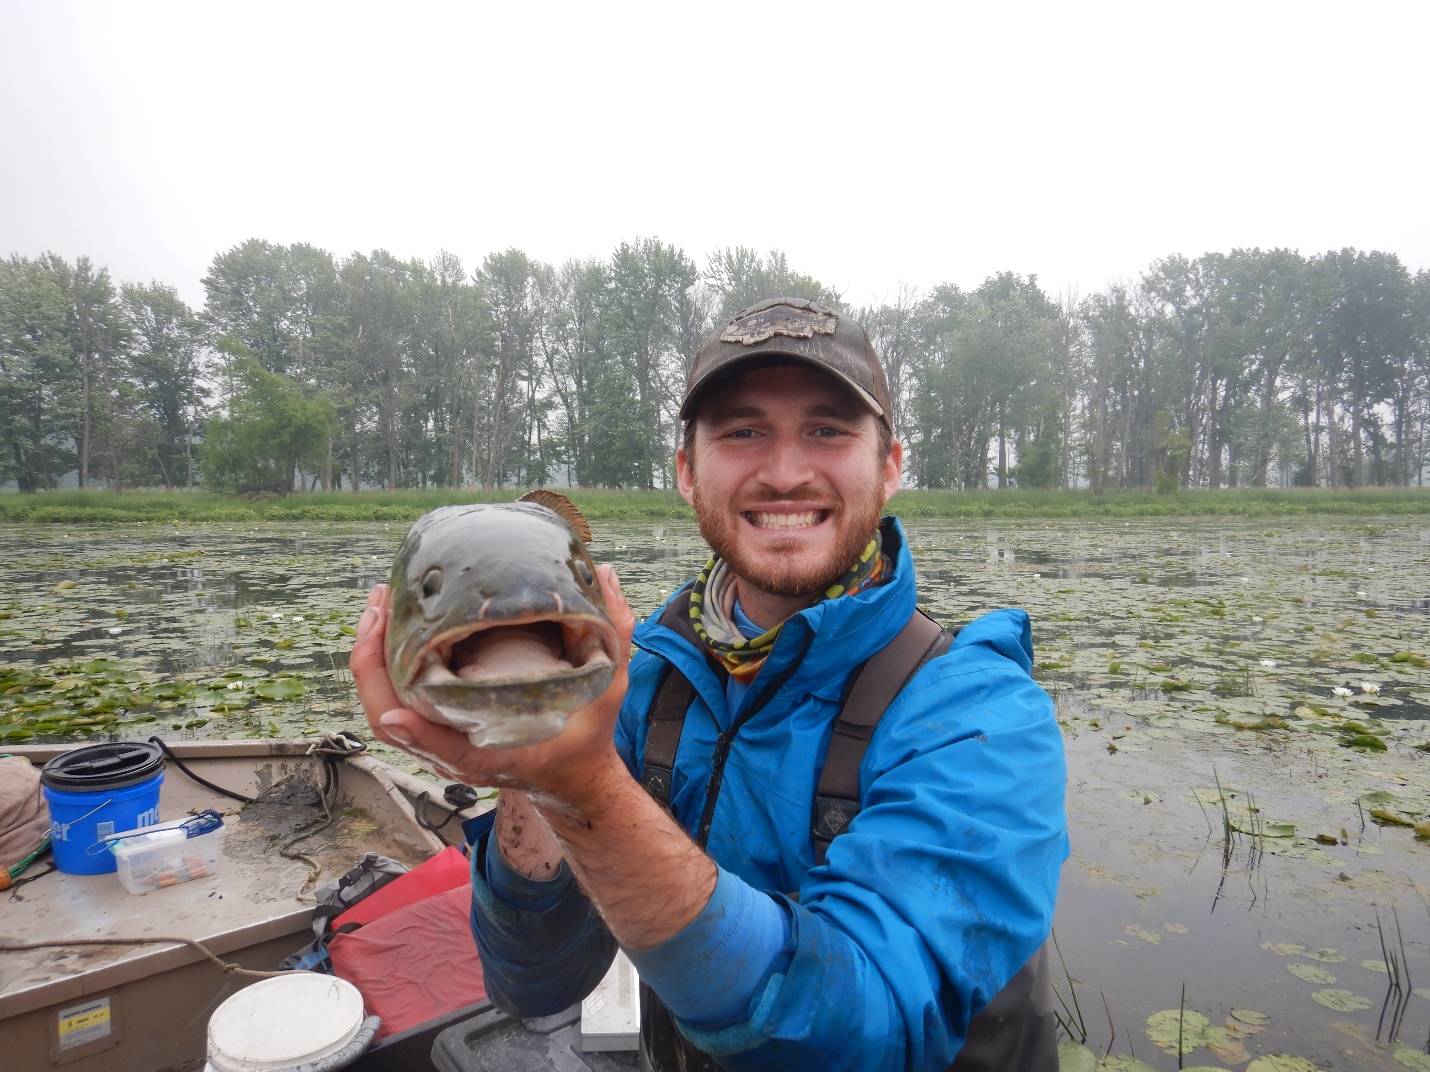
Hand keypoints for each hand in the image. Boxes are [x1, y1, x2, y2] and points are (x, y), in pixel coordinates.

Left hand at [349, 565, 636, 807]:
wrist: (571, 777)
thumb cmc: (586, 734)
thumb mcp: (610, 686)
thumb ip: (615, 632)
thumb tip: (608, 576)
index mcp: (497, 752)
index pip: (446, 748)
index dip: (418, 729)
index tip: (399, 711)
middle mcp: (458, 754)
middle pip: (392, 721)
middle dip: (374, 661)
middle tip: (381, 601)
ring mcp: (440, 747)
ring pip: (385, 713)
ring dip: (371, 660)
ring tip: (378, 606)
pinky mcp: (435, 734)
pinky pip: (393, 703)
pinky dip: (380, 668)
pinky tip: (386, 629)